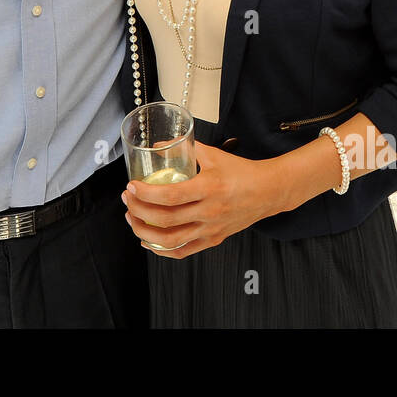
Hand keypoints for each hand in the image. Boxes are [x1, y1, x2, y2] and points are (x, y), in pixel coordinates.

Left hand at [120, 142, 282, 259]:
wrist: (268, 191)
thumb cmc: (242, 172)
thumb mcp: (214, 154)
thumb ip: (187, 148)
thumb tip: (160, 145)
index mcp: (209, 188)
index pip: (170, 195)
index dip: (146, 193)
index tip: (132, 186)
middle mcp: (209, 212)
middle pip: (165, 219)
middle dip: (139, 210)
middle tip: (128, 199)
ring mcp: (211, 229)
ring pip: (170, 240)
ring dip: (145, 232)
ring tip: (133, 219)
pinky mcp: (214, 240)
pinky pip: (183, 251)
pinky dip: (162, 249)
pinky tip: (149, 241)